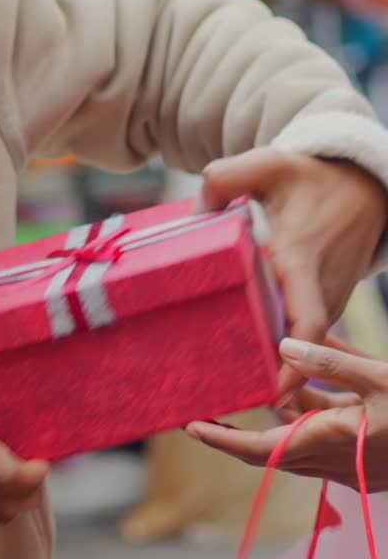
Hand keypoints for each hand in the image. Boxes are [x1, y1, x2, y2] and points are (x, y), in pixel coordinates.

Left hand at [186, 336, 387, 491]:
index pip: (262, 451)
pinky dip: (314, 412)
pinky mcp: (368, 460)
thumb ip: (331, 362)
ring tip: (257, 378)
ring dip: (283, 415)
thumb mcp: (381, 376)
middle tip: (209, 405)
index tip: (191, 426)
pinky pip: (327, 435)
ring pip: (302, 439)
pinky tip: (308, 380)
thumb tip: (283, 346)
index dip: (224, 440)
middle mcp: (338, 464)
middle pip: (274, 448)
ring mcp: (354, 467)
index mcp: (333, 446)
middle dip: (241, 430)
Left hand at [199, 149, 387, 395]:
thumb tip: (196, 212)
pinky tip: (243, 350)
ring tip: (225, 380)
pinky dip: (279, 342)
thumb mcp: (268, 164)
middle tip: (222, 394)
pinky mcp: (327, 301)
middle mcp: (320, 288)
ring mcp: (327, 298)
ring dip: (272, 360)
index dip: (293, 361)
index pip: (308, 321)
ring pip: (300, 342)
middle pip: (297, 345)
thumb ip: (225, 179)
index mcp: (302, 259)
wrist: (362, 187)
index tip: (271, 390)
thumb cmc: (311, 178)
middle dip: (266, 373)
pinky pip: (302, 330)